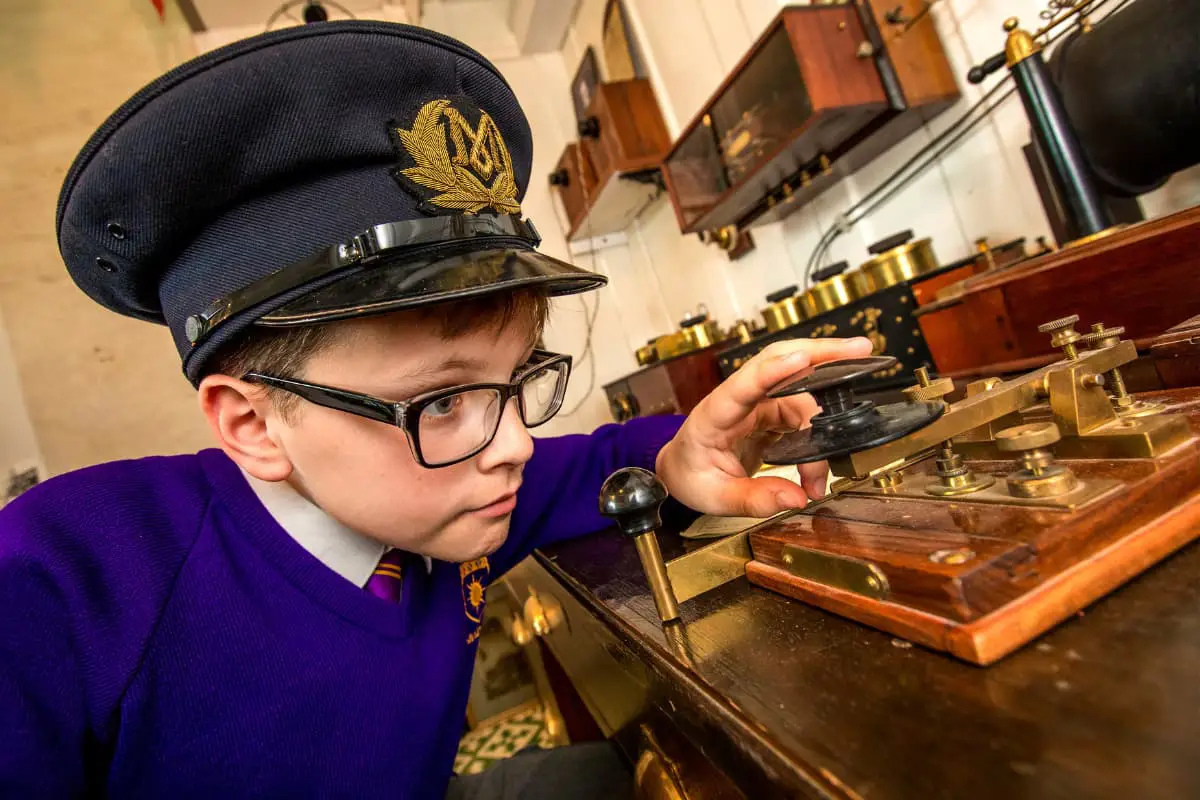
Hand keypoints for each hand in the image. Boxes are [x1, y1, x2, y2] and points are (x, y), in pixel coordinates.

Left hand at [655, 337, 873, 516]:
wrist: (682, 468)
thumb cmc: (691, 475)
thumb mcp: (714, 497)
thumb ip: (754, 499)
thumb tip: (796, 498)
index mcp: (713, 415)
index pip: (743, 385)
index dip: (773, 370)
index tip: (802, 358)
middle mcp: (738, 399)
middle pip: (780, 361)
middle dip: (822, 352)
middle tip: (861, 350)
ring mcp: (756, 401)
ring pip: (800, 388)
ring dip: (826, 413)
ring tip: (837, 451)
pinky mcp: (771, 410)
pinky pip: (803, 406)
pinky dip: (822, 424)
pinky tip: (829, 449)